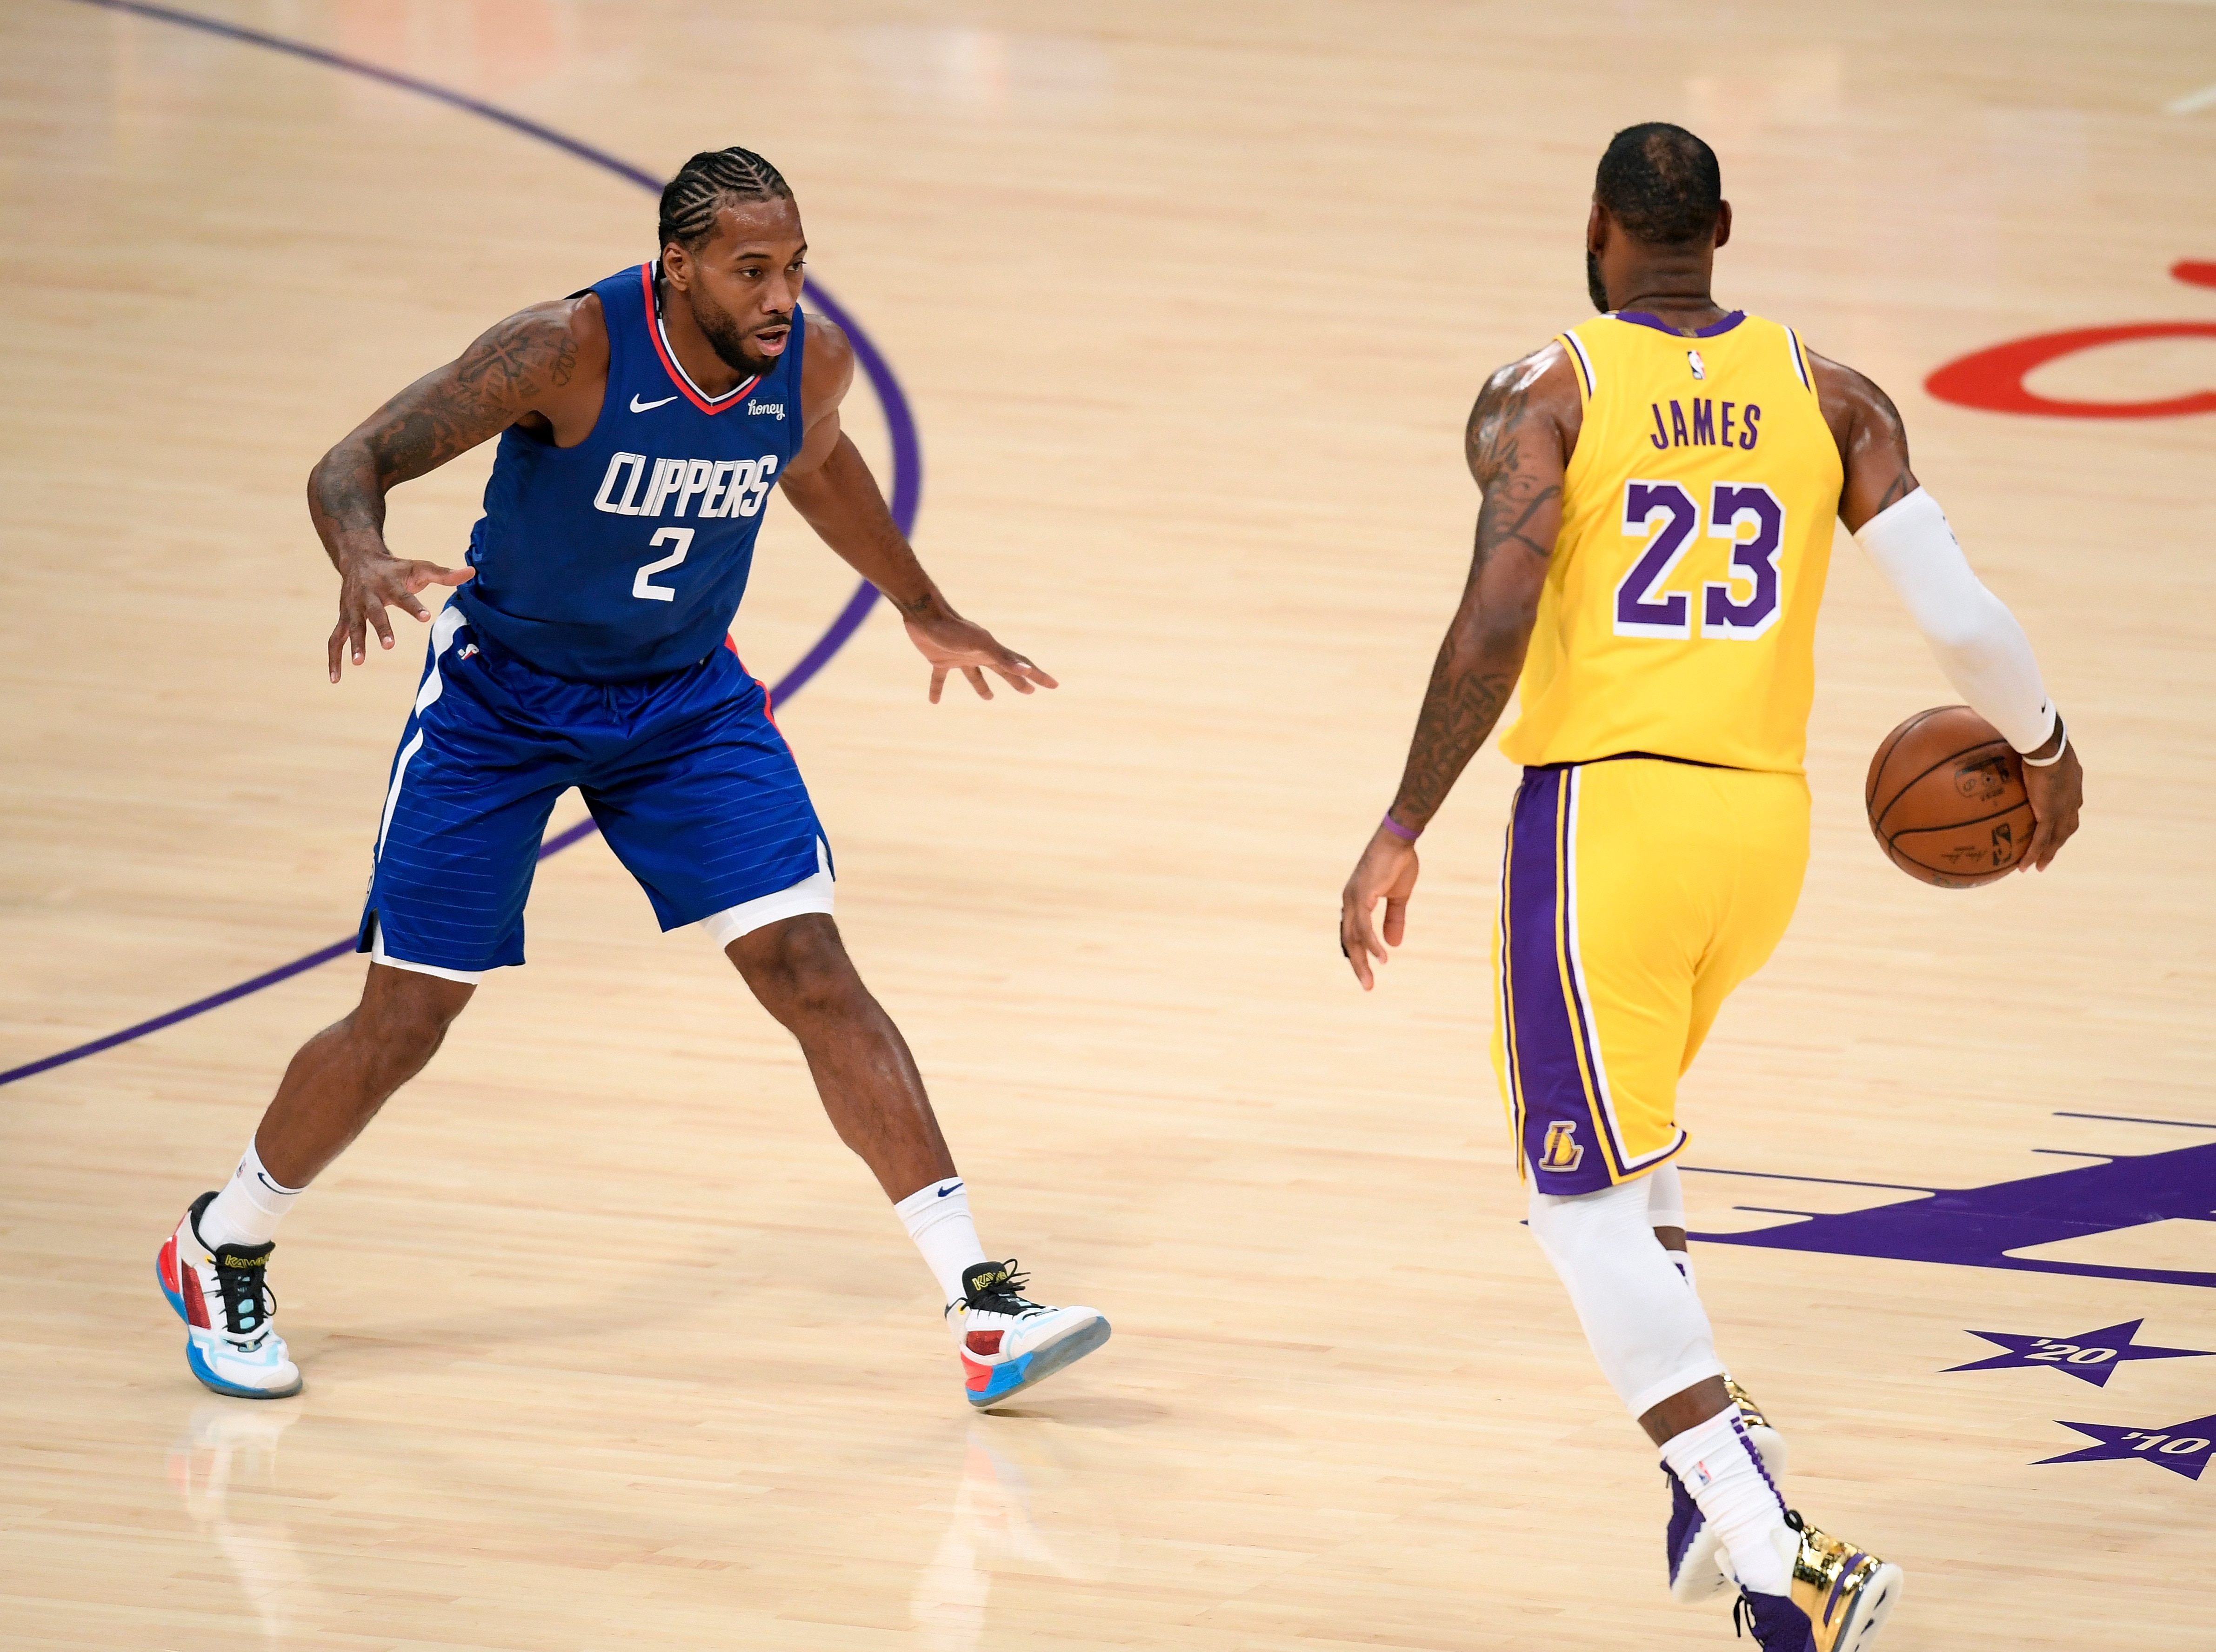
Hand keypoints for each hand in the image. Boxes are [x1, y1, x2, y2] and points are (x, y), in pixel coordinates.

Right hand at [328, 550, 473, 680]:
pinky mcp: (344, 618)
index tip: (426, 616)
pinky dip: (334, 658)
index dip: (414, 606)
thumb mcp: (420, 567)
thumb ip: (445, 574)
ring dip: (355, 644)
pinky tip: (336, 678)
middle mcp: (368, 595)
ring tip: (359, 662)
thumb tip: (472, 572)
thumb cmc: (395, 568)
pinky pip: (335, 639)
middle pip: (374, 612)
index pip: (404, 596)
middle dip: (381, 628)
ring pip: (353, 626)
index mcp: (389, 583)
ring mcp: (353, 608)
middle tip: (390, 645)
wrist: (359, 558)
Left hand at [902, 609, 1057, 702]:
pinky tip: (934, 701)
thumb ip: (1002, 657)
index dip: (1038, 676)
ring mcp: (959, 656)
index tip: (1054, 685)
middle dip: (1017, 681)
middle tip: (1029, 692)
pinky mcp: (938, 659)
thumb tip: (1026, 670)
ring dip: (982, 687)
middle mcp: (978, 654)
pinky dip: (937, 689)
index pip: (1020, 665)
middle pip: (1002, 671)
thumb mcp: (980, 644)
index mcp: (992, 651)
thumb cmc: (952, 629)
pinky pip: (939, 678)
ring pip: (974, 675)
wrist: (924, 615)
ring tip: (988, 698)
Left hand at [1339, 825, 1420, 989]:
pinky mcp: (1361, 896)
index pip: (1352, 934)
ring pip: (1353, 937)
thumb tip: (1394, 944)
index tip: (1367, 972)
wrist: (1399, 841)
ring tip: (1370, 981)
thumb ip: (1395, 919)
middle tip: (1367, 986)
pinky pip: (1364, 927)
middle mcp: (1349, 902)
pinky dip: (1371, 944)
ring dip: (1362, 961)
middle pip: (1349, 940)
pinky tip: (1381, 958)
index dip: (1358, 954)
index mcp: (1356, 902)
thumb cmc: (1398, 864)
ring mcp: (1353, 899)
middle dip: (1357, 964)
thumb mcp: (1399, 897)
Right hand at [2019, 740, 2082, 871]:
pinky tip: (2026, 866)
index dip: (2064, 817)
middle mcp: (2072, 800)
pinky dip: (2035, 855)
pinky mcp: (2049, 816)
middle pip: (2068, 827)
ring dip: (2048, 854)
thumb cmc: (2042, 741)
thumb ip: (2032, 753)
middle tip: (2050, 852)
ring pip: (2057, 839)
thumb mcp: (2040, 748)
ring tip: (2039, 867)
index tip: (2056, 825)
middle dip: (2059, 841)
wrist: (2048, 748)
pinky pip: (2041, 841)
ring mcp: (2062, 810)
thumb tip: (2015, 746)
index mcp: (2072, 785)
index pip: (2070, 806)